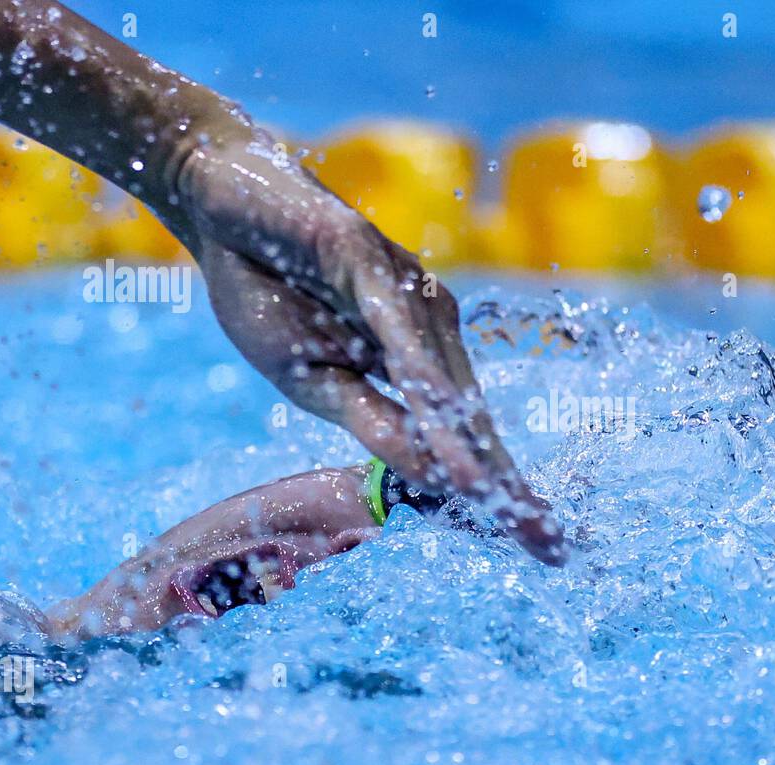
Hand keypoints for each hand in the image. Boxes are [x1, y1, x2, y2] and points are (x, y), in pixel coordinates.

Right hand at [172, 129, 567, 565]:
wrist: (220, 205)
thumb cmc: (270, 293)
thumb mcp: (315, 380)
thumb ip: (372, 423)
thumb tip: (430, 478)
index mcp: (417, 363)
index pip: (464, 440)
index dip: (498, 493)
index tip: (538, 549)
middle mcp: (429, 332)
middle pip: (474, 422)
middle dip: (509, 489)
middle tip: (554, 549)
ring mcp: (407, 296)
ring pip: (447, 388)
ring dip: (476, 453)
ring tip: (508, 510)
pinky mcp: (370, 262)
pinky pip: (400, 335)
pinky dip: (423, 385)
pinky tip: (444, 425)